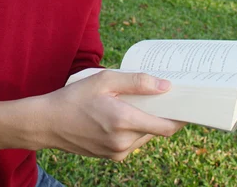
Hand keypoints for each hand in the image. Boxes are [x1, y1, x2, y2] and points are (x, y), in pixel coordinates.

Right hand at [42, 70, 182, 160]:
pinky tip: (125, 111)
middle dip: (162, 113)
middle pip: (156, 129)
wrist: (47, 122)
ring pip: (145, 135)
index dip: (180, 116)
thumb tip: (165, 86)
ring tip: (139, 100)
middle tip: (164, 94)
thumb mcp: (106, 80)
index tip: (189, 104)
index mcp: (124, 122)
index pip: (165, 126)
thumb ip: (137, 82)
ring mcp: (117, 152)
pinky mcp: (111, 156)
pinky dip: (135, 127)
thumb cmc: (75, 97)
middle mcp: (123, 142)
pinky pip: (132, 141)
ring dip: (147, 120)